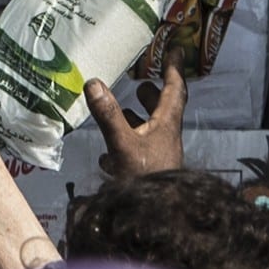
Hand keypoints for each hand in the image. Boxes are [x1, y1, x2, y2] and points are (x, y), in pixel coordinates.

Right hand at [84, 47, 186, 178]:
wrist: (154, 218)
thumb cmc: (145, 177)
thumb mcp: (123, 144)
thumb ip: (108, 115)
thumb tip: (93, 83)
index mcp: (165, 126)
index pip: (173, 91)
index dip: (173, 69)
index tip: (175, 50)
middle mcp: (164, 138)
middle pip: (161, 111)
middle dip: (151, 95)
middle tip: (141, 81)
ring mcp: (156, 156)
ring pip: (147, 131)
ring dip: (135, 119)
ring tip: (121, 110)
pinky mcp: (145, 171)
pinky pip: (136, 152)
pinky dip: (123, 144)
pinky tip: (107, 152)